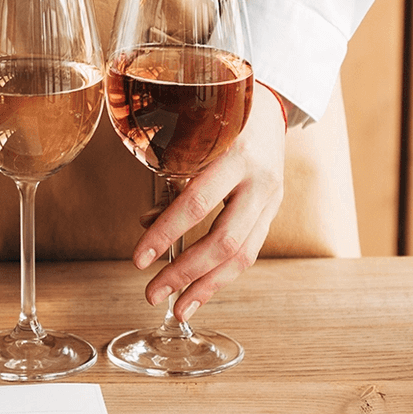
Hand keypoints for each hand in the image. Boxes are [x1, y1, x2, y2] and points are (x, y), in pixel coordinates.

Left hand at [131, 87, 286, 321]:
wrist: (271, 105)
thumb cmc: (222, 116)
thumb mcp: (197, 133)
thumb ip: (172, 174)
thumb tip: (146, 222)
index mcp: (236, 154)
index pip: (197, 203)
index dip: (165, 234)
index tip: (139, 259)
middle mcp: (260, 181)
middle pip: (224, 240)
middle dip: (185, 272)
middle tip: (152, 292)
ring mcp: (271, 200)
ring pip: (243, 255)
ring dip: (207, 287)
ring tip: (178, 309)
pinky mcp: (273, 212)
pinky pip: (249, 251)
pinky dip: (222, 275)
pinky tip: (200, 291)